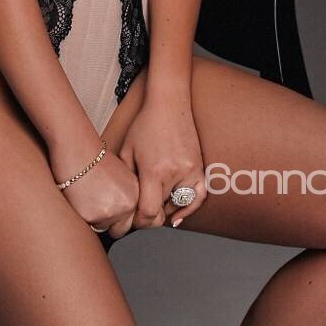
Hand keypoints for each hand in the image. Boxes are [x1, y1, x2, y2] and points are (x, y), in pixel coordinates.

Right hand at [49, 139, 139, 238]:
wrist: (77, 150)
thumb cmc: (94, 159)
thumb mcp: (121, 174)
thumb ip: (128, 195)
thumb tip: (129, 215)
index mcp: (136, 192)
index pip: (138, 221)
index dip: (126, 218)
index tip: (115, 209)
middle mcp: (128, 204)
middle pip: (122, 229)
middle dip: (112, 222)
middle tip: (100, 202)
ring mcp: (111, 212)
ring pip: (105, 228)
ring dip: (97, 218)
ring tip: (90, 196)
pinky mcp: (93, 217)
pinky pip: (90, 226)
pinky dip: (85, 215)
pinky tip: (82, 198)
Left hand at [117, 88, 206, 228]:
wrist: (169, 104)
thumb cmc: (145, 125)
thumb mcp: (126, 152)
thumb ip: (127, 181)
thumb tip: (126, 204)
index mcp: (153, 171)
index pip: (149, 212)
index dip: (139, 221)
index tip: (133, 219)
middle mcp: (174, 173)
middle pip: (162, 210)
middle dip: (149, 214)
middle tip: (140, 209)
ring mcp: (190, 171)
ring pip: (178, 205)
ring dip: (166, 208)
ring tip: (155, 201)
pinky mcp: (200, 168)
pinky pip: (199, 198)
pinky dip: (189, 208)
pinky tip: (177, 215)